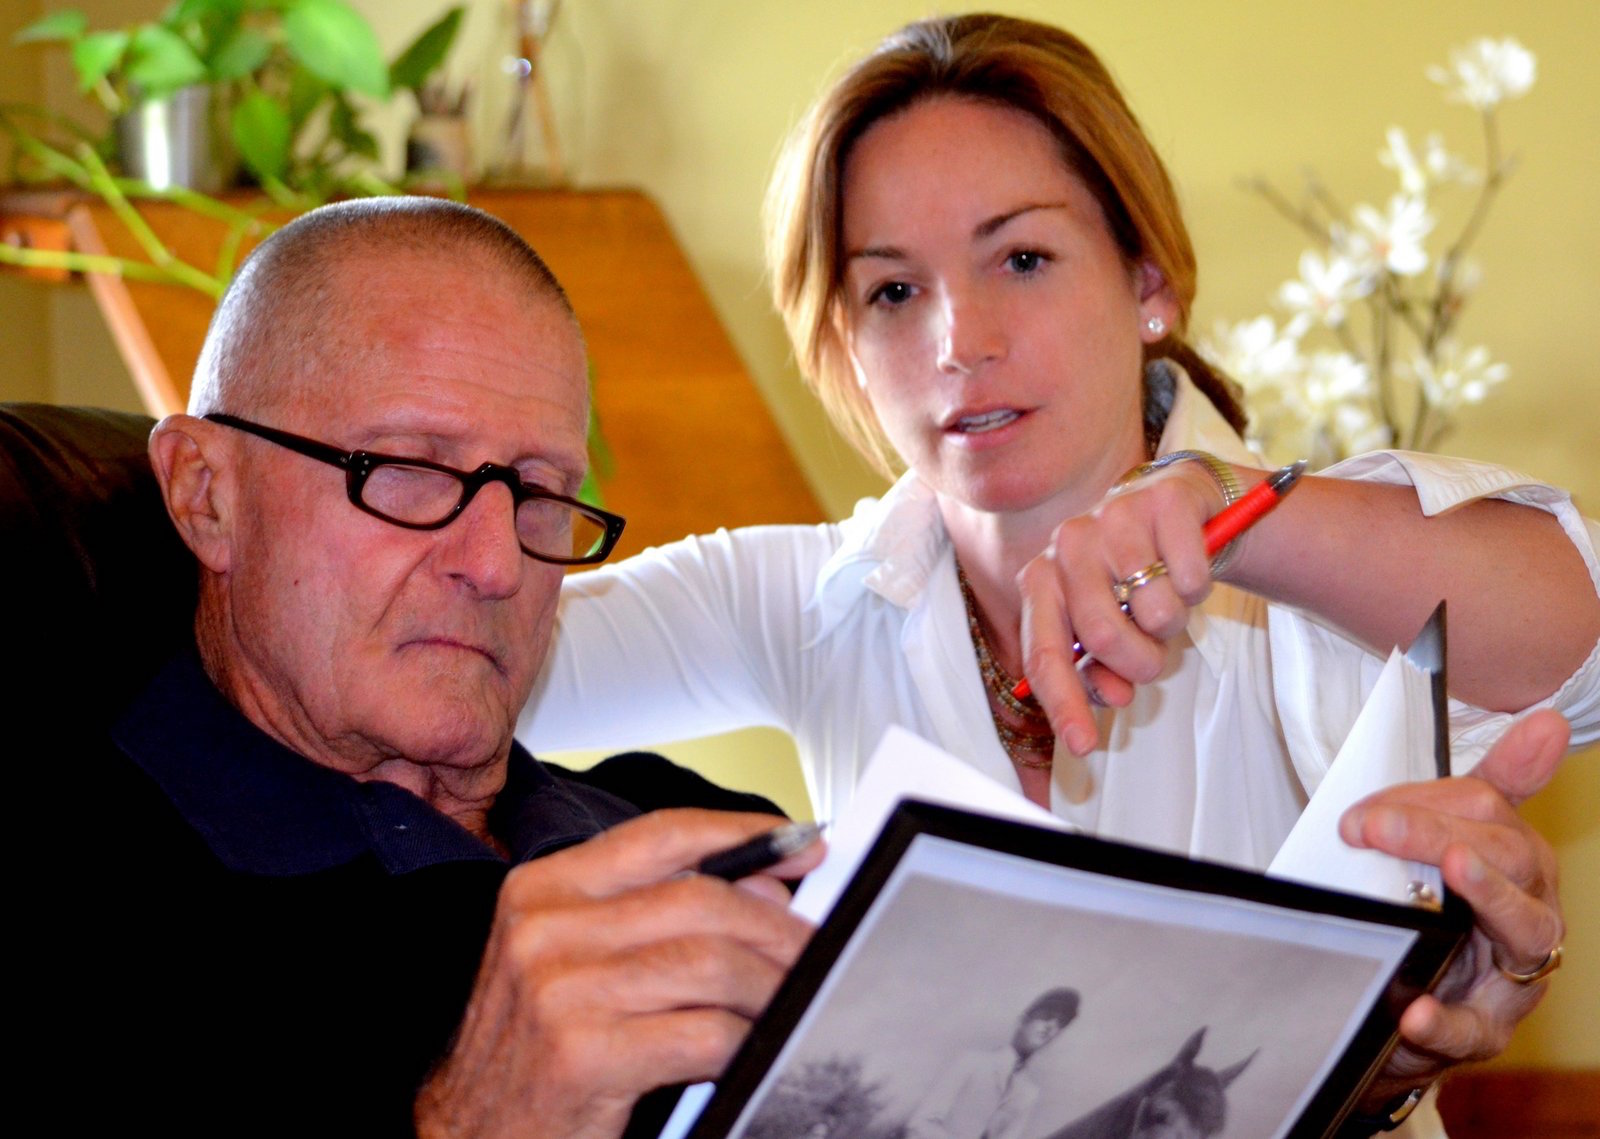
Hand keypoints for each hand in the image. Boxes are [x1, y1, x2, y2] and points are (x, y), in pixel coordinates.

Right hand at [415, 810, 822, 1138]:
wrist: (463, 1138)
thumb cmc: (530, 1050)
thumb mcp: (573, 961)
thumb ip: (650, 914)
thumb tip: (760, 884)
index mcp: (543, 889)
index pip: (662, 834)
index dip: (743, 834)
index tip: (801, 843)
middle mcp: (545, 928)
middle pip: (700, 899)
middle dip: (776, 924)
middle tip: (818, 947)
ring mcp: (560, 990)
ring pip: (710, 963)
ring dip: (773, 984)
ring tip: (801, 1000)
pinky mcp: (583, 1054)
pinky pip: (702, 1032)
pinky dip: (747, 1040)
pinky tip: (760, 1048)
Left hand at [1018, 462, 1226, 754]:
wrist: (1177, 508)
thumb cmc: (1134, 579)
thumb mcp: (1110, 627)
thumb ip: (1099, 669)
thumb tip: (1115, 696)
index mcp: (1041, 581)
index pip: (1044, 653)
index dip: (1064, 703)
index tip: (1084, 746)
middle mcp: (1067, 544)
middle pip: (1102, 635)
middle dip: (1139, 661)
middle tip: (1154, 653)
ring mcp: (1112, 516)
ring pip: (1154, 610)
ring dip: (1174, 623)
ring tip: (1167, 599)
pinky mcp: (1162, 500)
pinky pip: (1190, 576)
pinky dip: (1198, 586)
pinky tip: (1187, 566)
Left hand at [1339, 710, 1568, 1102]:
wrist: (1402, 1008)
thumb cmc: (1434, 916)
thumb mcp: (1443, 846)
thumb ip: (1468, 792)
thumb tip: (1547, 722)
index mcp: (1517, 859)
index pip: (1486, 808)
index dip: (1430, 801)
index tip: (1367, 808)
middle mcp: (1532, 909)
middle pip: (1508, 856)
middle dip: (1437, 834)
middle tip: (1371, 828)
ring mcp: (1516, 974)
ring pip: (1524, 929)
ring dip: (1487, 895)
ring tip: (1453, 871)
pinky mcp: (1486, 1030)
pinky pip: (1470, 1027)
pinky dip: (1443, 1020)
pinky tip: (1416, 1012)